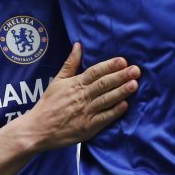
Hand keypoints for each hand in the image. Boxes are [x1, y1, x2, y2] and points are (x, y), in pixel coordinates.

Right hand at [22, 43, 138, 150]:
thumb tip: (78, 45)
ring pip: (106, 100)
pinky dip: (114, 112)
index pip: (94, 72)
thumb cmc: (48, 104)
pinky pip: (104, 118)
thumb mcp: (57, 80)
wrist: (38, 129)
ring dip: (121, 92)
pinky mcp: (88, 128)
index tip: (123, 60)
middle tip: (136, 70)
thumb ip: (70, 63)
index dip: (109, 66)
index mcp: (74, 84)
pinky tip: (125, 105)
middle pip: (103, 84)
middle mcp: (81, 97)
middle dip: (120, 76)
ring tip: (134, 84)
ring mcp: (85, 112)